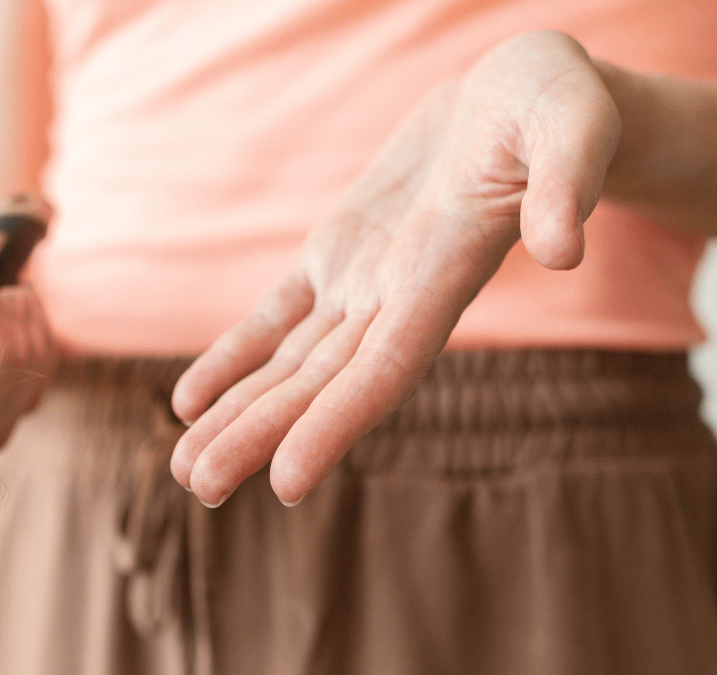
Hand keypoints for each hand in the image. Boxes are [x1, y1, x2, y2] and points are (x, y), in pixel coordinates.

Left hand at [171, 31, 620, 506]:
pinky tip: (190, 400)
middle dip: (259, 436)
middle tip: (198, 487)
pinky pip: (276, 315)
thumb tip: (564, 249)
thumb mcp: (576, 123)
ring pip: (290, 362)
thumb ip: (569, 182)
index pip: (383, 371)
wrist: (516, 101)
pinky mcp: (337, 254)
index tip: (286, 483)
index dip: (334, 426)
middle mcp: (397, 300)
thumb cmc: (555, 106)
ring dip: (238, 413)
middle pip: (320, 385)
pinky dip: (234, 355)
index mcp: (445, 278)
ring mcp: (362, 282)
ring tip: (184, 467)